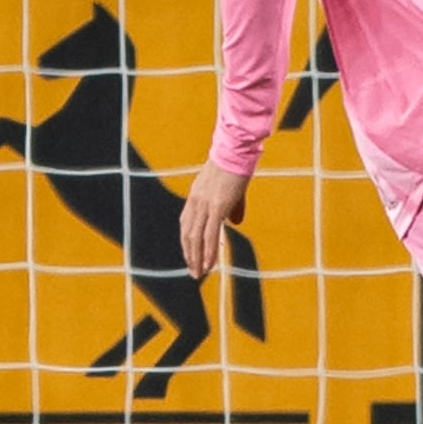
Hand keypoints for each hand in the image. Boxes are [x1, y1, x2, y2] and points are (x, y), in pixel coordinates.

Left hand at [179, 165, 250, 281]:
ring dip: (197, 258)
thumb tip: (235, 222)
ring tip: (199, 273)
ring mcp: (205, 204)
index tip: (190, 257)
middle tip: (193, 272)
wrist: (236, 150)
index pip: (186, 224)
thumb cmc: (235, 165)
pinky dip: (209, 251)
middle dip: (190, 255)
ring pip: (196, 238)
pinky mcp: (217, 206)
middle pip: (188, 234)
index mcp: (196, 196)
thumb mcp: (230, 188)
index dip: (187, 242)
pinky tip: (209, 263)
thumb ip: (232, 207)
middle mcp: (196, 201)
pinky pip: (211, 234)